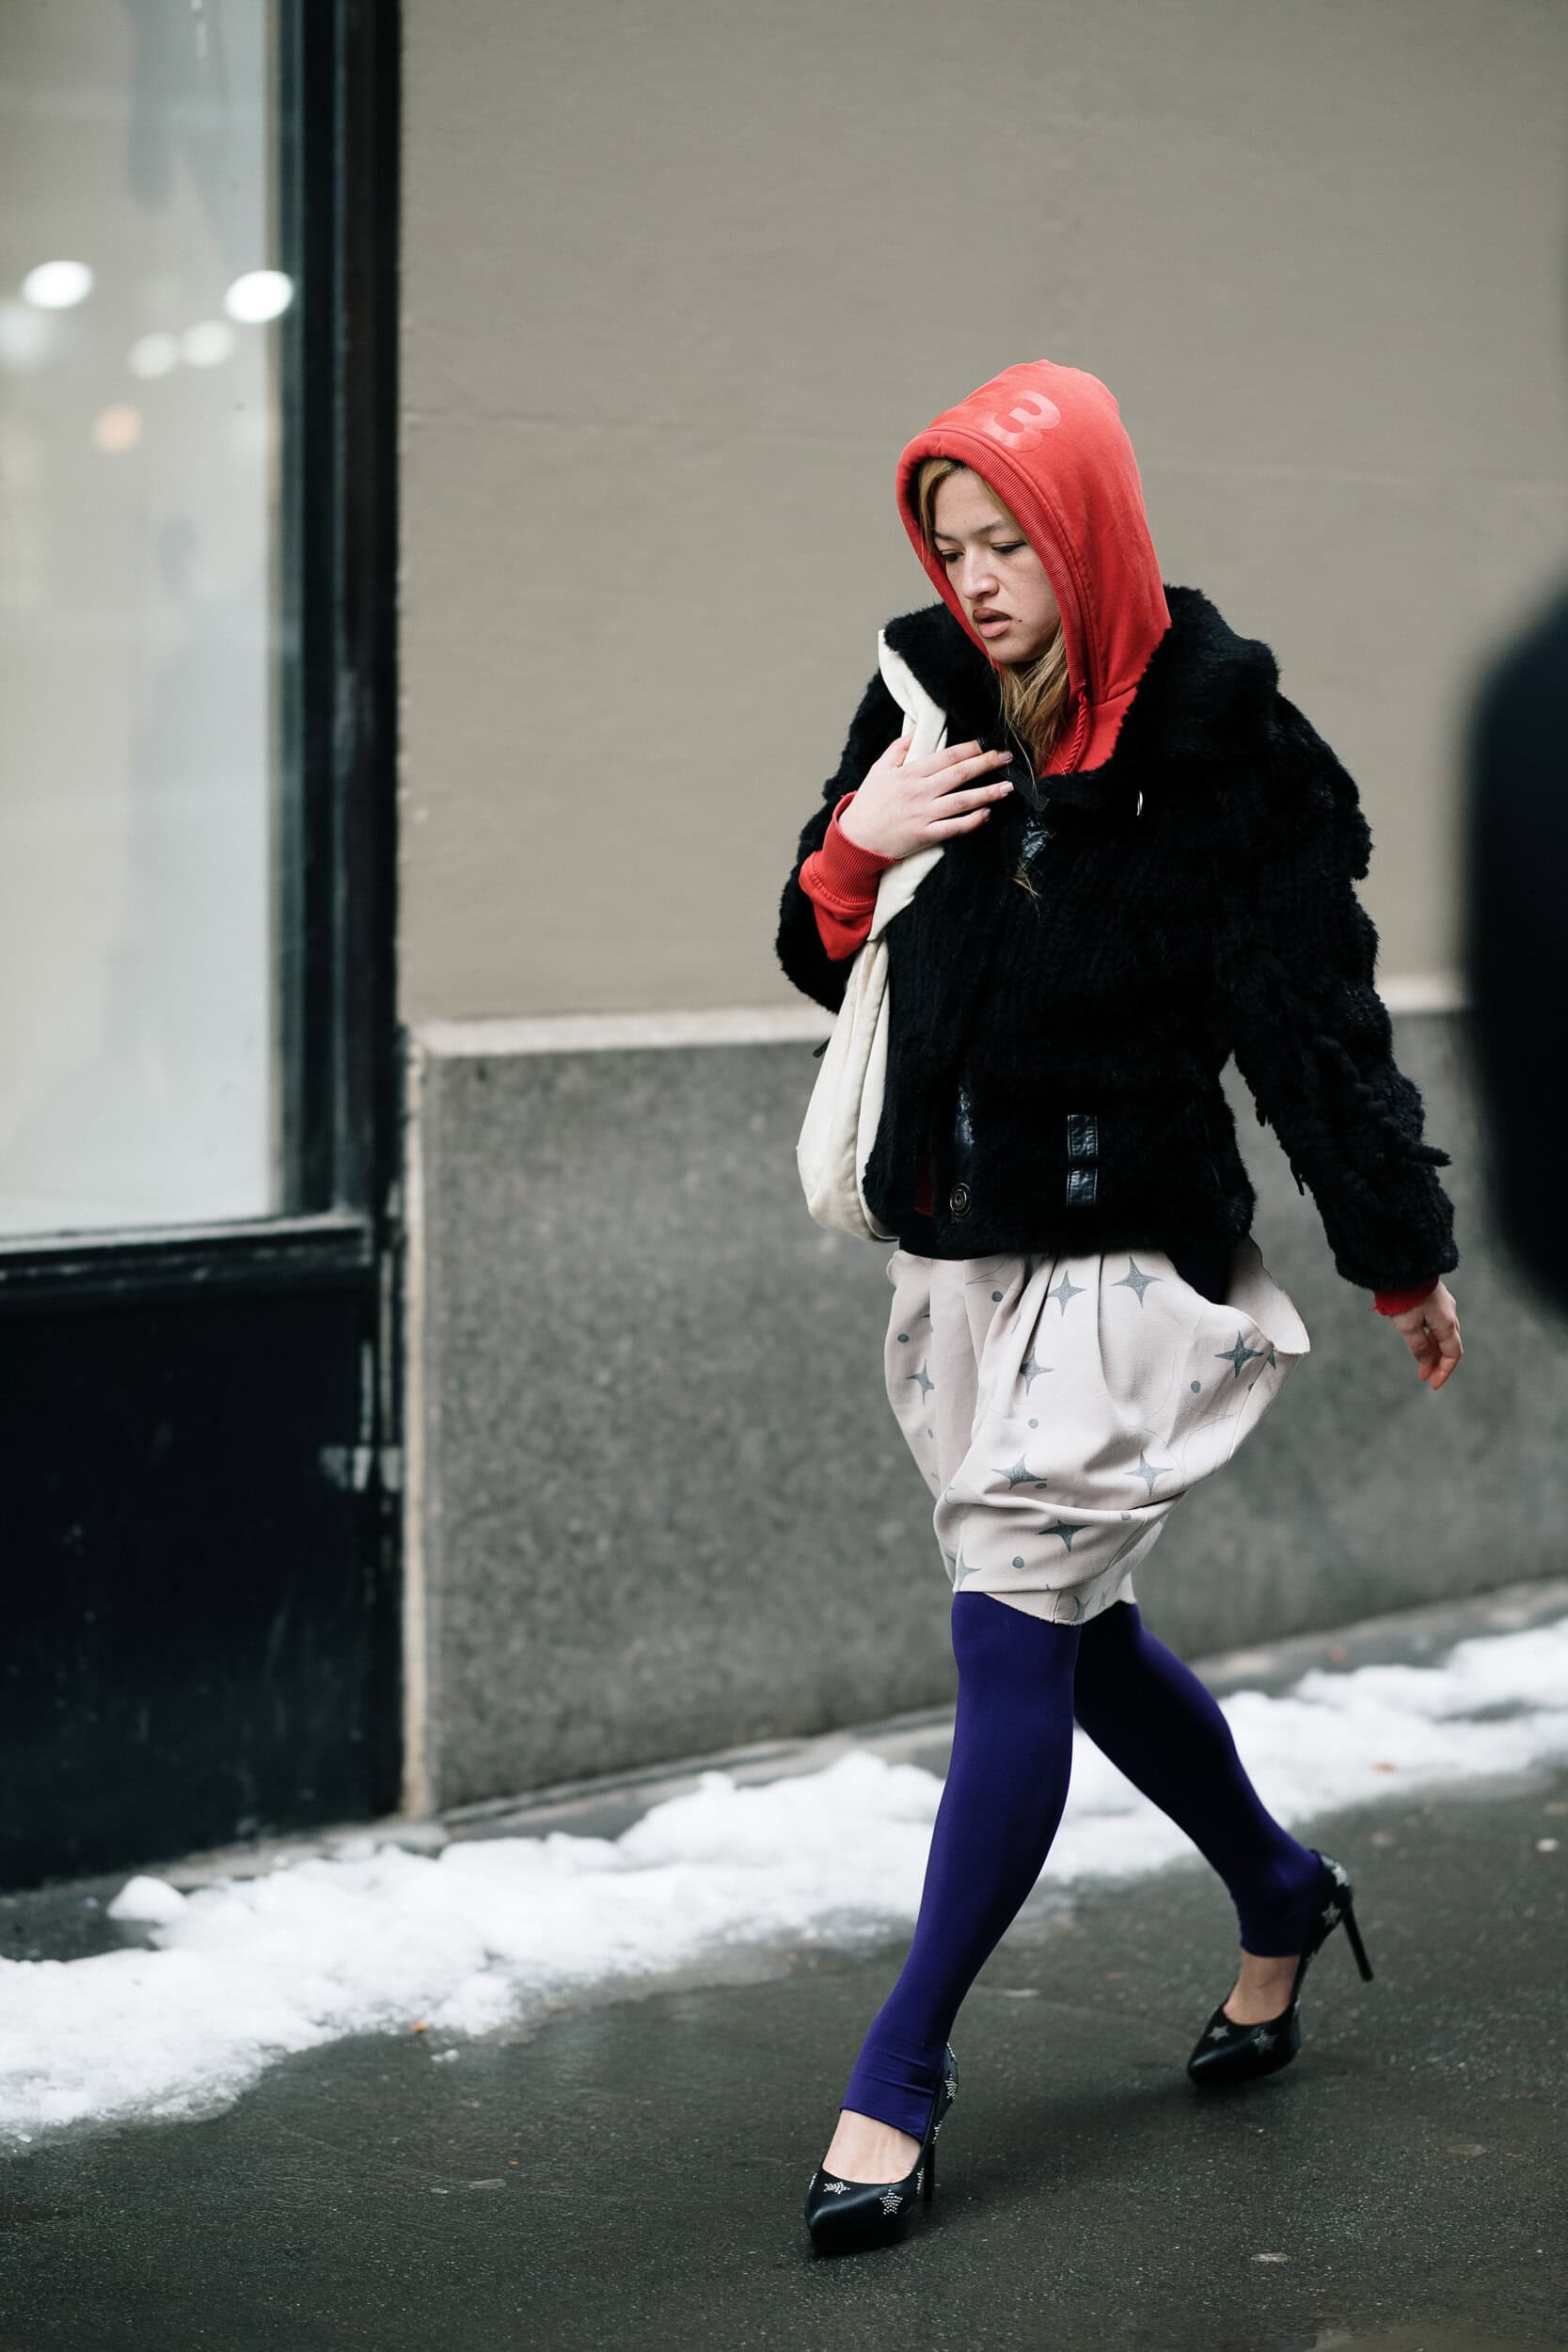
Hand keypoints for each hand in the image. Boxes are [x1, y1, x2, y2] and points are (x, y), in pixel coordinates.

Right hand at [837, 733, 1015, 861]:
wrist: (856, 838)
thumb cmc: (869, 803)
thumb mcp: (879, 769)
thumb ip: (899, 748)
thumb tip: (916, 729)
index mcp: (910, 772)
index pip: (947, 756)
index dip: (971, 748)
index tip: (988, 741)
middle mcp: (919, 791)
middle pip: (959, 774)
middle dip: (986, 763)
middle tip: (1008, 757)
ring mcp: (923, 814)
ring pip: (962, 801)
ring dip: (987, 793)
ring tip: (1008, 787)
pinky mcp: (925, 835)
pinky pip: (954, 827)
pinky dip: (972, 821)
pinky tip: (987, 814)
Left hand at [1387, 1280, 1461, 1390]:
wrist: (1401, 1264)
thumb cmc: (1403, 1295)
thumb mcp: (1407, 1325)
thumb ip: (1418, 1346)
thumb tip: (1426, 1363)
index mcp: (1447, 1322)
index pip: (1452, 1353)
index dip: (1444, 1371)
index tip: (1432, 1384)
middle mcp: (1449, 1314)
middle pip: (1448, 1345)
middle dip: (1438, 1363)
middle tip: (1425, 1377)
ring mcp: (1442, 1305)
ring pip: (1442, 1334)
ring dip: (1433, 1351)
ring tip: (1420, 1364)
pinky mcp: (1433, 1298)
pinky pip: (1436, 1323)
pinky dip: (1430, 1337)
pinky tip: (1420, 1343)